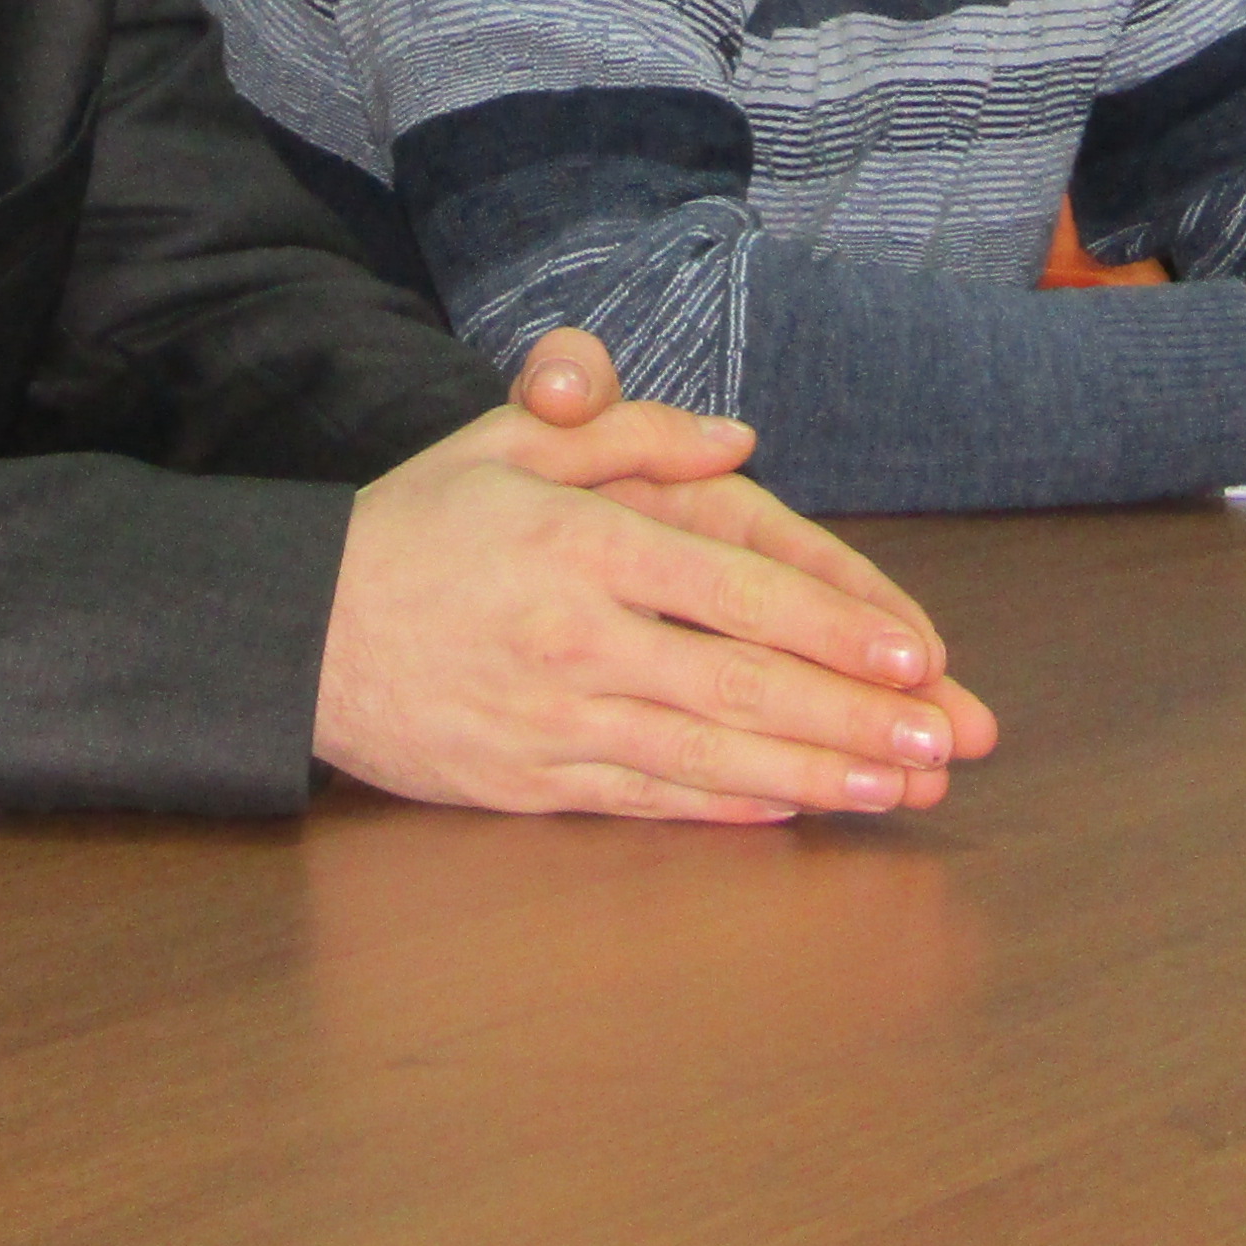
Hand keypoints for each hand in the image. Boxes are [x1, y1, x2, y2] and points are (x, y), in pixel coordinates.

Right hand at [315, 355, 997, 823]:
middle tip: (946, 743)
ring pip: (710, 757)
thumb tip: (740, 442)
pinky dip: (729, 811)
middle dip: (856, 720)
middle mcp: (577, 636)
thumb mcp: (511, 441)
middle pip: (744, 685)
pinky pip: (648, 801)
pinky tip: (795, 812)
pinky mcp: (531, 782)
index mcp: (581, 542)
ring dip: (816, 777)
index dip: (836, 627)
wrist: (299, 631)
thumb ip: (630, 433)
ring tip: (898, 789)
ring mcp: (555, 720)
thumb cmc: (420, 523)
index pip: (737, 589)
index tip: (918, 658)